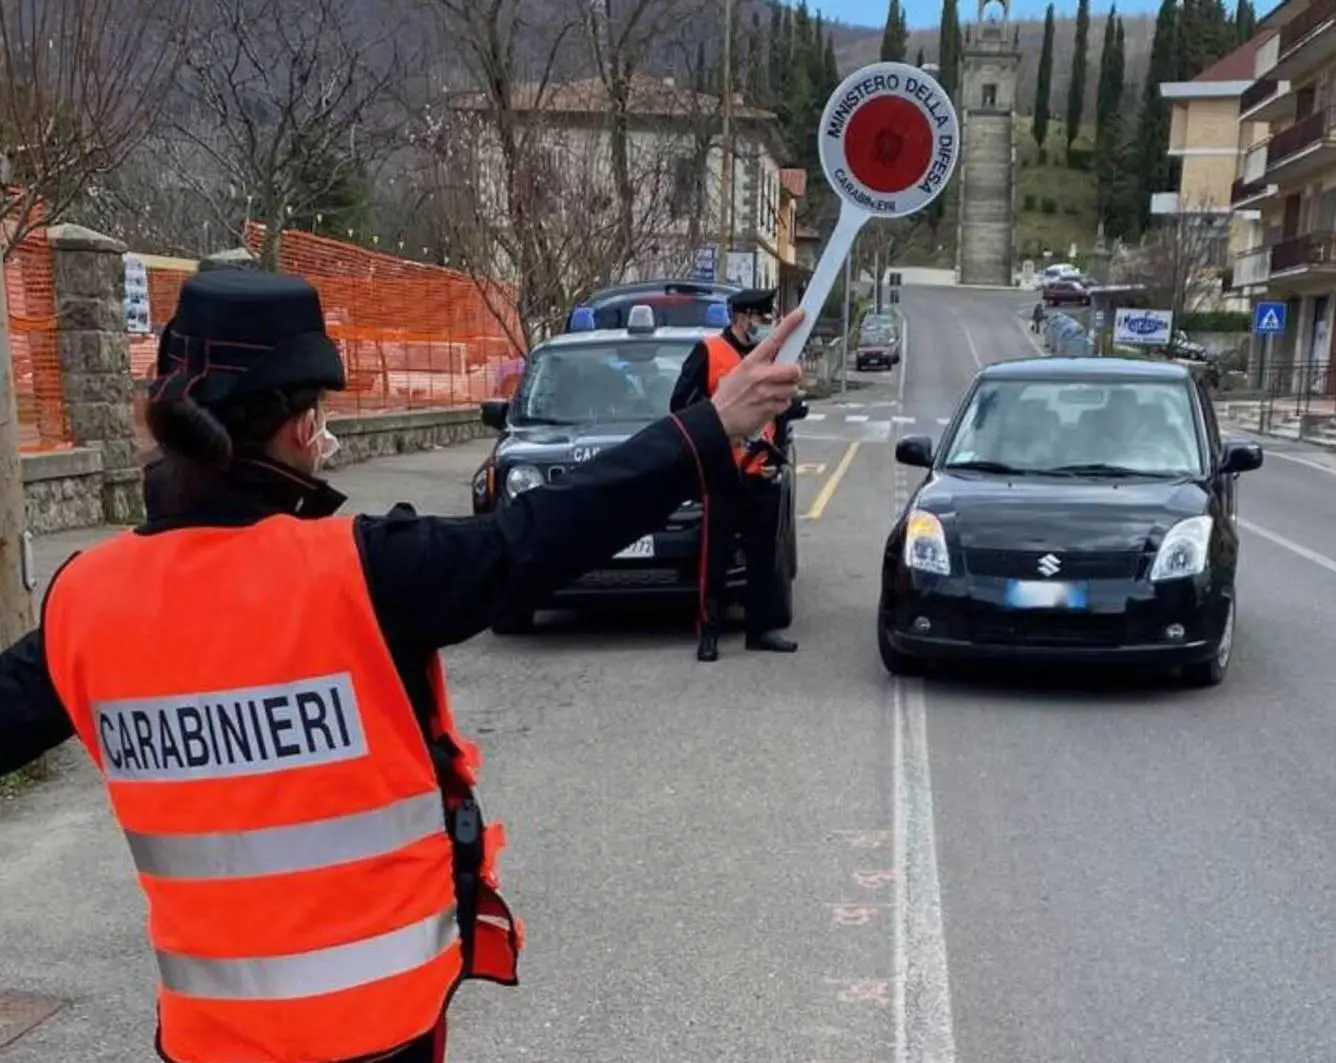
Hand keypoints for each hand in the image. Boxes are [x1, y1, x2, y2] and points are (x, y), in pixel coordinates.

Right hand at [711, 309, 804, 440]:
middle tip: (785, 378)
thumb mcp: (737, 373)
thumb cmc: (727, 398)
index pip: (773, 339)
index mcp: (750, 362)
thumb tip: (778, 363)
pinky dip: (780, 406)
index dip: (789, 325)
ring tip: (770, 395)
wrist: (717, 420)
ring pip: (792, 389)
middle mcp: (759, 375)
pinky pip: (786, 404)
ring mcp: (765, 392)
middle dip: (794, 374)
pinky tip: (767, 406)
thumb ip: (759, 367)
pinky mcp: (769, 408)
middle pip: (794, 369)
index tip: (801, 314)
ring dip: (785, 393)